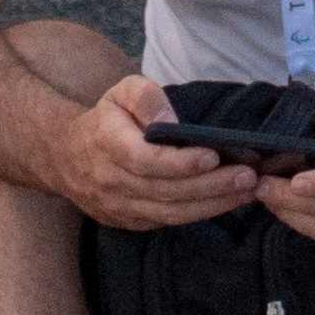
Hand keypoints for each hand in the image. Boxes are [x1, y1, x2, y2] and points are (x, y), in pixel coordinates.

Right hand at [50, 75, 264, 231]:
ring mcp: (120, 207)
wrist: (66, 158)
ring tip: (248, 191)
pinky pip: (169, 222)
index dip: (179, 163)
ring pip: (171, 213)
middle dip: (211, 186)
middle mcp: (112, 181)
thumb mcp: (120, 92)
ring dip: (213, 204)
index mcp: (107, 144)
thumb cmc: (105, 119)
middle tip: (248, 176)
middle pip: (166, 191)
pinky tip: (228, 201)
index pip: (145, 160)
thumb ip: (145, 97)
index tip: (212, 156)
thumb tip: (169, 121)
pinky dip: (201, 213)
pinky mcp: (131, 223)